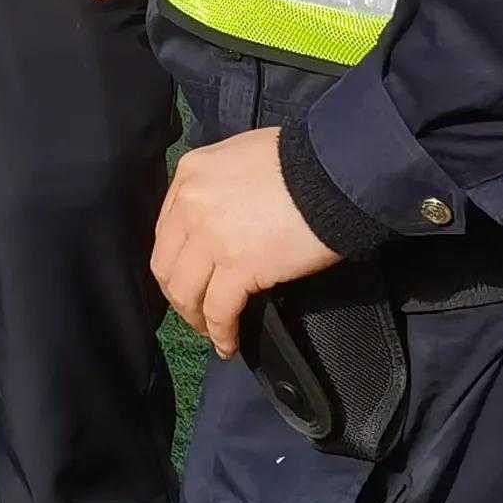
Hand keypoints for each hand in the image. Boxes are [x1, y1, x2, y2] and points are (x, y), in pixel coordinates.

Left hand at [152, 127, 341, 364]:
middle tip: (196, 312)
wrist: (335, 172)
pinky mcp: (238, 267)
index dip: (177, 261)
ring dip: (195, 318)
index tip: (190, 278)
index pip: (167, 229)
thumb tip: (224, 218)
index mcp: (191, 173)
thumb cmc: (303, 161)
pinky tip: (227, 345)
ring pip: (185, 292)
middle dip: (179, 295)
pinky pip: (218, 311)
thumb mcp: (244, 157)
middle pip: (167, 264)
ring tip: (211, 333)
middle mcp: (191, 204)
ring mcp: (210, 236)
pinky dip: (220, 333)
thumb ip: (221, 185)